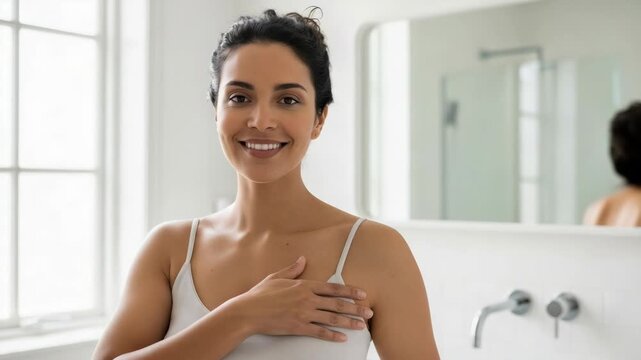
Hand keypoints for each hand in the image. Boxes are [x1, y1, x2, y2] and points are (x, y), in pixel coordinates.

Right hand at [231, 256, 373, 341]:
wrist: (248, 312)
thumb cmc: (260, 294)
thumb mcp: (276, 277)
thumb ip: (292, 269)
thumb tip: (303, 259)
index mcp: (304, 285)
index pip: (333, 288)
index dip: (350, 291)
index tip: (362, 294)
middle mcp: (307, 299)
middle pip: (337, 304)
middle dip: (356, 308)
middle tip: (369, 312)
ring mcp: (303, 313)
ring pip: (332, 318)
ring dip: (349, 322)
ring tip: (362, 325)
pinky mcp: (298, 327)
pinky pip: (319, 331)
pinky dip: (332, 335)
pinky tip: (342, 338)